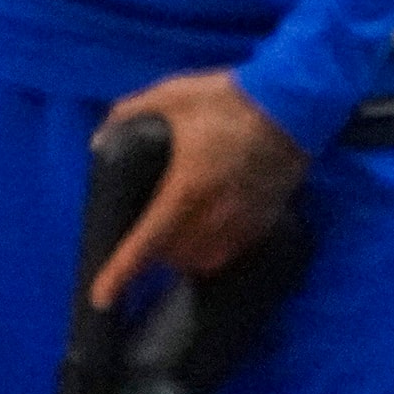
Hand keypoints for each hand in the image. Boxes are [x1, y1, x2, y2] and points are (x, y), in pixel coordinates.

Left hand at [87, 72, 307, 309]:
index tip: (101, 299)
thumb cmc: (231, 99)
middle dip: (154, 251)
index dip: (118, 275)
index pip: (143, 246)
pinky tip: (208, 228)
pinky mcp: (261, 224)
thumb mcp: (173, 95)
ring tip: (178, 231)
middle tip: (149, 228)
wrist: (294, 104)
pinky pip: (227, 253)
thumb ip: (130, 113)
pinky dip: (211, 249)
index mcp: (183, 191)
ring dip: (182, 253)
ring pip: (199, 261)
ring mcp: (239, 225)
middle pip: (170, 258)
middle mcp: (211, 218)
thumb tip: (98, 140)